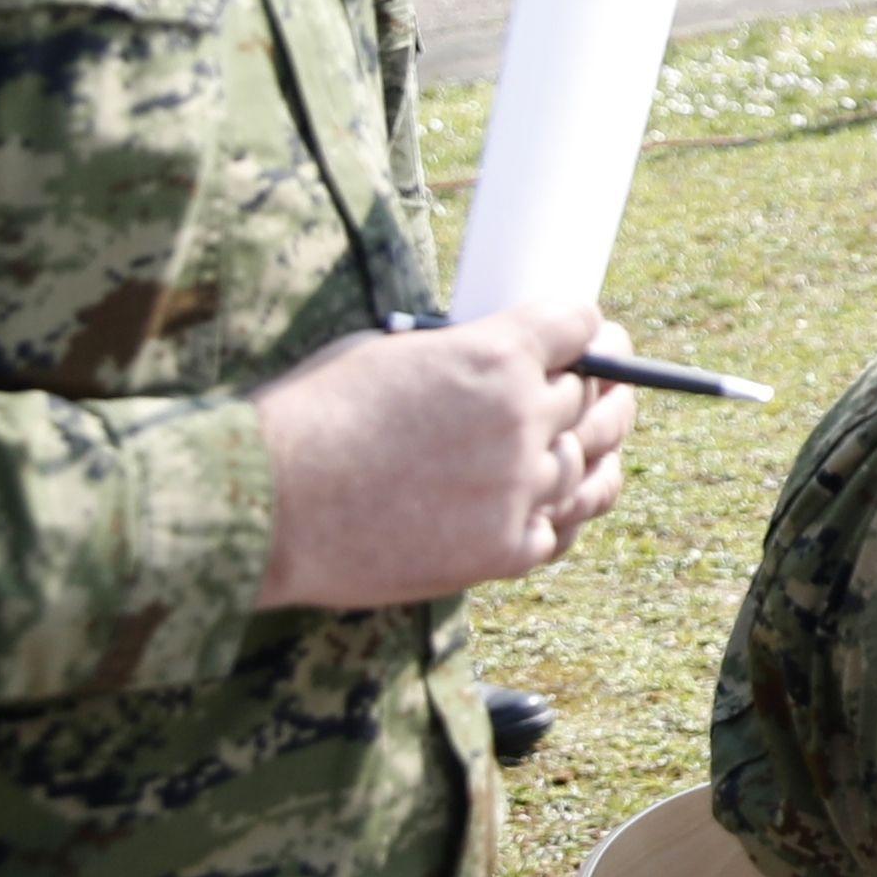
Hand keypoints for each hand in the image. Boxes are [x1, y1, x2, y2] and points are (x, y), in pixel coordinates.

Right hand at [254, 301, 637, 608]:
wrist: (263, 508)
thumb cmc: (310, 420)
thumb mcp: (387, 353)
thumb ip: (458, 356)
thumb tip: (492, 356)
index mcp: (495, 355)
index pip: (579, 327)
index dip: (587, 330)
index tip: (593, 335)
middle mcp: (521, 418)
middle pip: (592, 396)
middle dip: (604, 385)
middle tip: (613, 383)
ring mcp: (517, 489)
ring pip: (588, 464)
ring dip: (596, 450)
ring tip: (604, 441)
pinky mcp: (503, 550)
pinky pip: (561, 529)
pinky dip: (564, 513)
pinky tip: (566, 503)